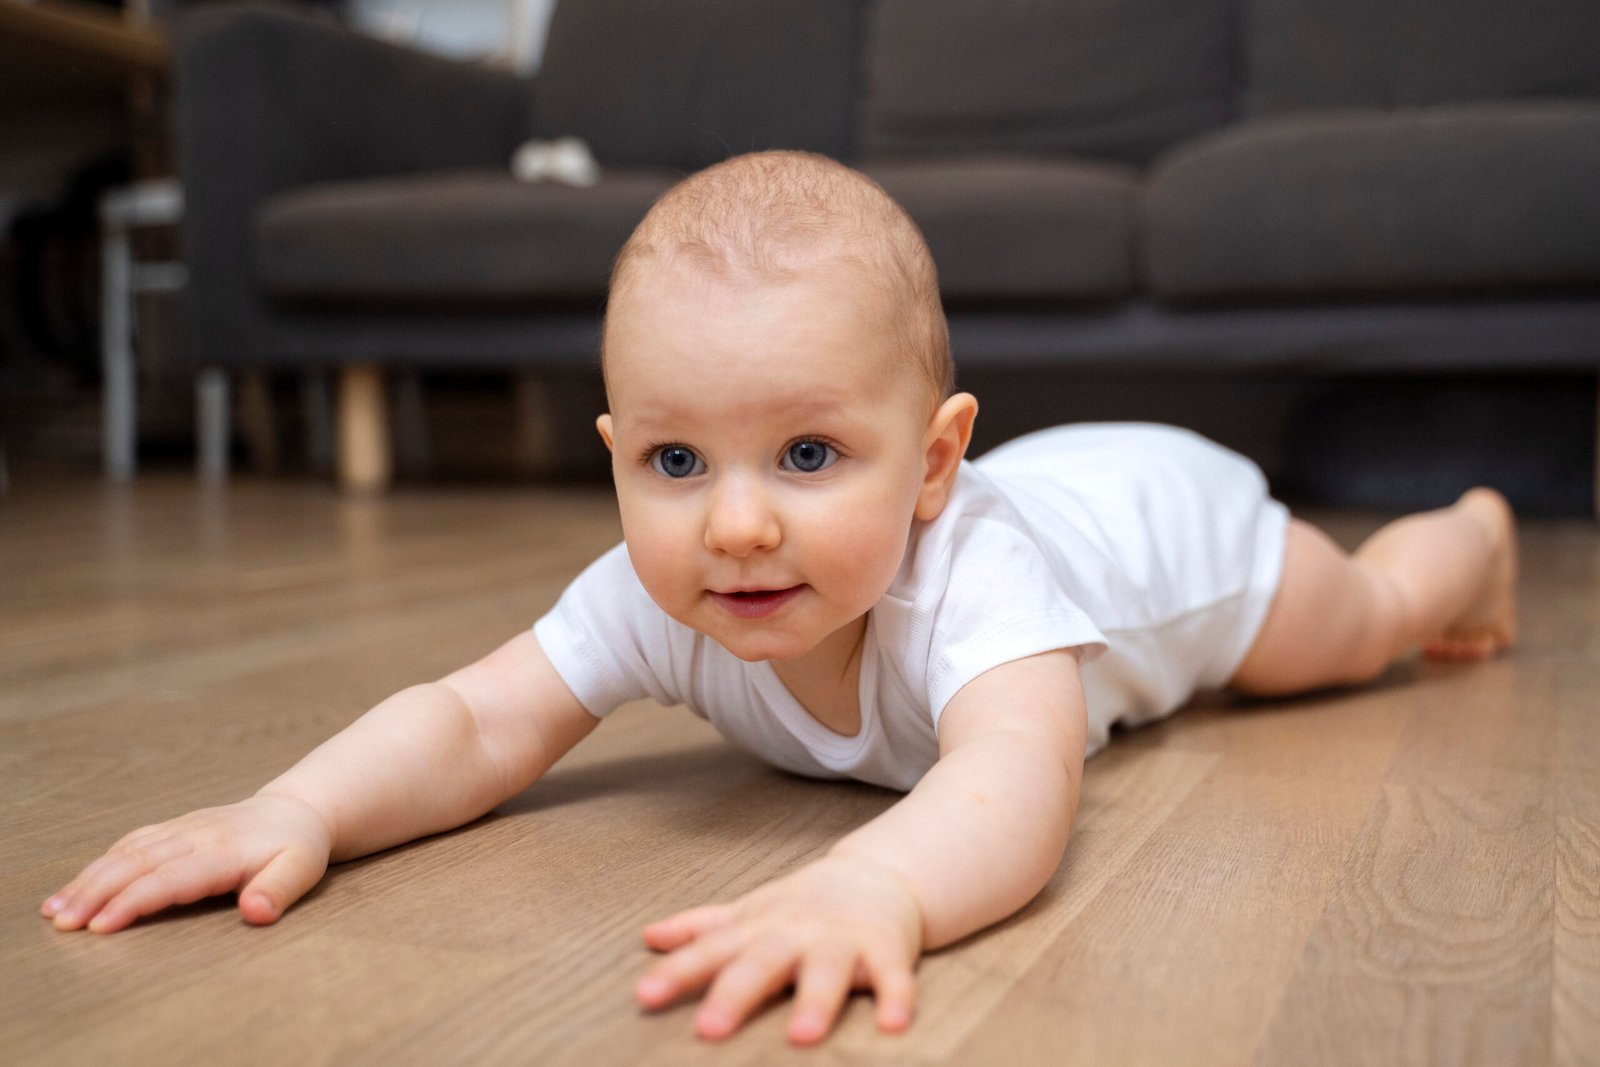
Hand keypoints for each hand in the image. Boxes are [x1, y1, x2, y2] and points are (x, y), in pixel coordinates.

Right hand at [40, 792, 333, 933]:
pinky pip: (131, 842)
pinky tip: (78, 885)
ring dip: (88, 879)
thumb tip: (256, 914)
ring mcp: (181, 828)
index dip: (134, 901)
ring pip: (126, 851)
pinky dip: (99, 863)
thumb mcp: (301, 870)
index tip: (101, 926)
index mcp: (223, 850)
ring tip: (55, 909)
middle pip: (137, 863)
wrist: (297, 811)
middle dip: (95, 892)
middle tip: (62, 923)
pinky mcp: (173, 828)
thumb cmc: (298, 848)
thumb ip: (277, 892)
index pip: (170, 878)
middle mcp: (195, 836)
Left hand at [635, 854, 923, 1044]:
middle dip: (736, 993)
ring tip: (802, 1037)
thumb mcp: (751, 912)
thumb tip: (649, 936)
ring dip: (816, 1000)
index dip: (678, 972)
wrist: (878, 876)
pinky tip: (894, 1026)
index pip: (711, 950)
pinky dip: (896, 997)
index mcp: (759, 927)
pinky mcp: (886, 949)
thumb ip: (702, 929)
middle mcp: (797, 932)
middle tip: (708, 1029)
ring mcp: (842, 939)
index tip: (645, 997)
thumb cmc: (803, 907)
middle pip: (762, 961)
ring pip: (826, 969)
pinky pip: (892, 975)